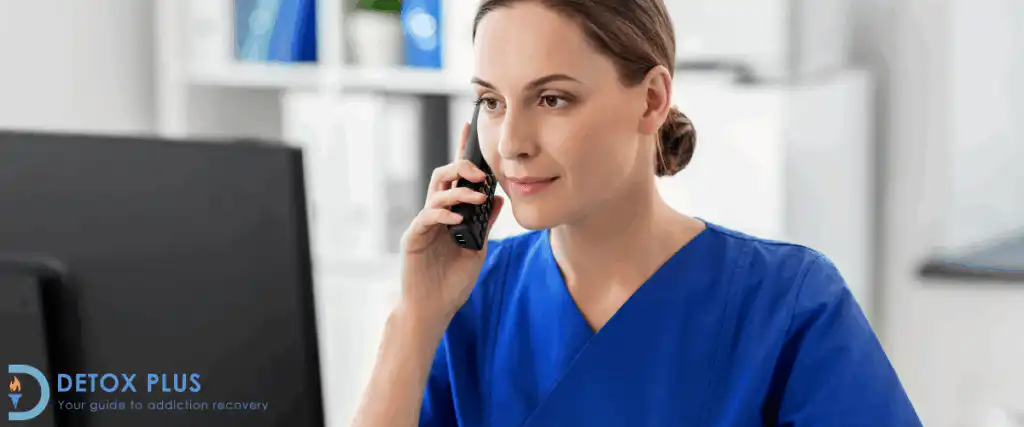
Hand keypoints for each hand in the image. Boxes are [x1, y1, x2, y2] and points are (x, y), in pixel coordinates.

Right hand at [398, 123, 504, 327]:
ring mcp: (422, 225)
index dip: (461, 152)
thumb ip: (486, 224)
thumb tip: (499, 198)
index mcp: (450, 214)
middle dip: (461, 168)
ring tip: (477, 198)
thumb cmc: (452, 281)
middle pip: (442, 177)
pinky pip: (426, 218)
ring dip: (458, 192)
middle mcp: (434, 214)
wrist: (434, 309)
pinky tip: (458, 219)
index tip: (469, 127)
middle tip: (481, 173)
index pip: (456, 178)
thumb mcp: (477, 249)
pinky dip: (443, 215)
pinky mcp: (413, 239)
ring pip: (435, 193)